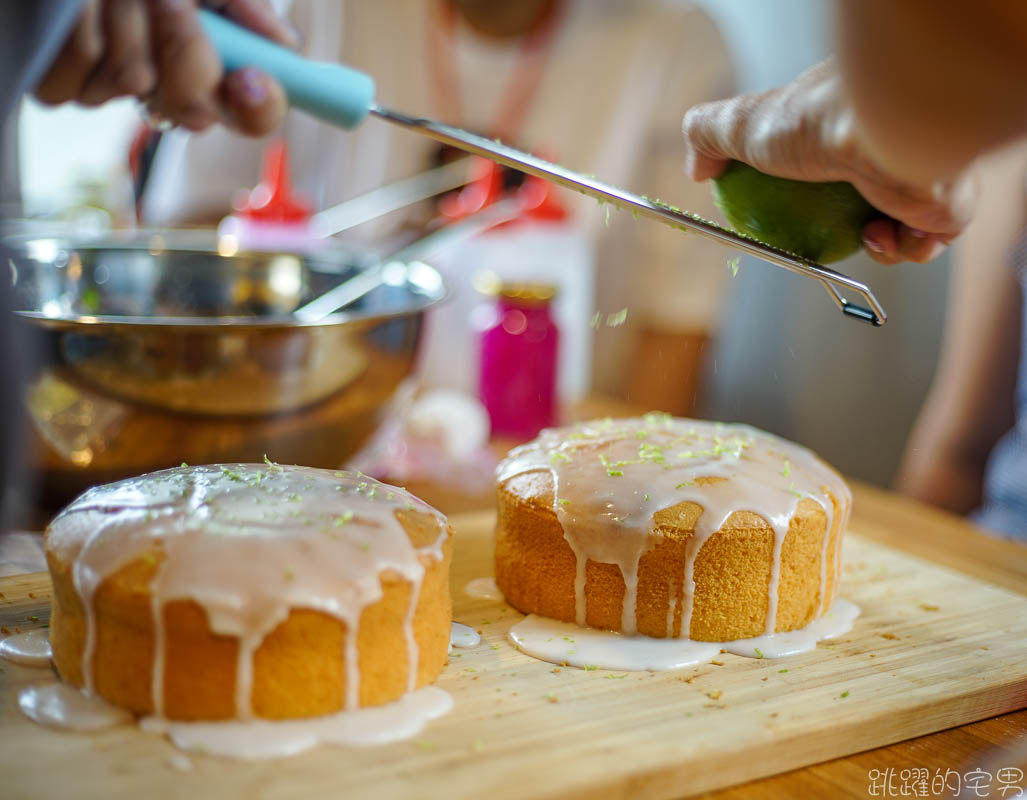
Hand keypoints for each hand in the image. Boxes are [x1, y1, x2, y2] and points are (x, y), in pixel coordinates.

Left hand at [34, 0, 294, 135]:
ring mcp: (119, 94)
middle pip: (196, 112)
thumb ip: (248, 10)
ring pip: (137, 86)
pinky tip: (84, 7)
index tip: (250, 78)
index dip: (259, 107)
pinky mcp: (66, 87)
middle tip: (169, 0)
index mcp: (214, 70)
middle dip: (185, 47)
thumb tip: (286, 45)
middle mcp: (171, 91)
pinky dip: (82, 27)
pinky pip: (78, 80)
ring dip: (127, 21)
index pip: (255, 117)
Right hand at [681, 61, 976, 264]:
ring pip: (897, 224)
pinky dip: (902, 249)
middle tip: (822, 235)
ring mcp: (920, 171)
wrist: (883, 133)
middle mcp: (888, 143)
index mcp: (845, 121)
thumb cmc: (814, 125)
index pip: (826, 157)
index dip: (807, 188)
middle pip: (861, 195)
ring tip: (866, 234)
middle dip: (842, 221)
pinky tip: (884, 234)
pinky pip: (927, 240)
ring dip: (874, 242)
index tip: (788, 213)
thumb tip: (696, 168)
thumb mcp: (740, 125)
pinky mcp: (948, 201)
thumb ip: (707, 136)